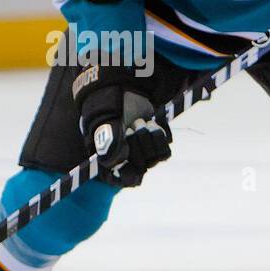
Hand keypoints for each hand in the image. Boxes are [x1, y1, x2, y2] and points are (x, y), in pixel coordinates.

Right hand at [73, 66, 171, 187]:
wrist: (125, 91)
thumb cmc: (110, 107)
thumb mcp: (105, 121)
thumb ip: (107, 142)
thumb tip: (115, 163)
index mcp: (109, 162)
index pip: (126, 180)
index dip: (130, 168)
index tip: (127, 150)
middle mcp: (126, 162)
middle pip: (141, 167)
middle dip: (137, 143)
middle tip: (129, 126)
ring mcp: (142, 155)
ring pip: (153, 159)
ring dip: (147, 137)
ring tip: (138, 122)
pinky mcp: (155, 147)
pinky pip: (164, 152)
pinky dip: (158, 135)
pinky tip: (149, 124)